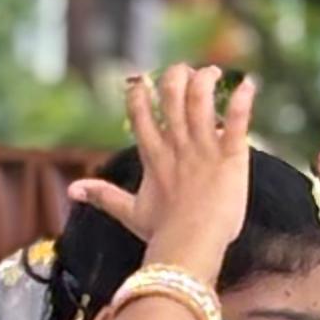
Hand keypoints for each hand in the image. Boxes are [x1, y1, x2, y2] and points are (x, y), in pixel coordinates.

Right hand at [68, 64, 253, 285]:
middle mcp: (177, 145)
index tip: (140, 79)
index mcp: (154, 156)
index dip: (138, 92)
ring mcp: (203, 149)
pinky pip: (235, 122)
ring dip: (206, 80)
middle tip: (187, 73)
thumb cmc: (162, 234)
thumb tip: (71, 190)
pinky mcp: (230, 156)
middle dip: (177, 76)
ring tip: (214, 72)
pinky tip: (248, 84)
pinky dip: (242, 101)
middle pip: (171, 95)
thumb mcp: (130, 213)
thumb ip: (103, 196)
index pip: (140, 112)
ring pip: (200, 99)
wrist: (190, 247)